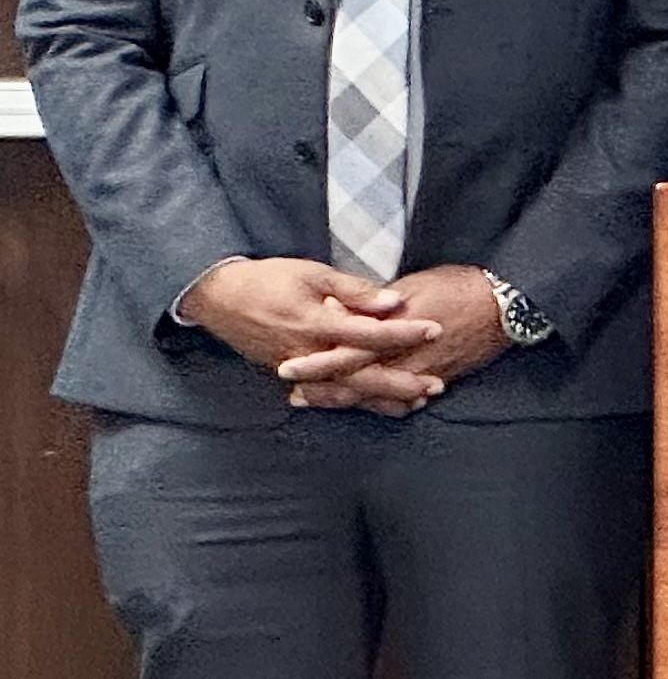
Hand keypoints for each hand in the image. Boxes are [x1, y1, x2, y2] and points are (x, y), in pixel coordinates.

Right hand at [184, 258, 441, 397]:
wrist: (218, 297)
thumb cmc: (268, 279)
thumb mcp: (312, 273)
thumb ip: (355, 290)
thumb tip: (393, 301)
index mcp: (317, 324)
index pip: (371, 334)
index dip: (405, 332)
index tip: (436, 329)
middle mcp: (309, 354)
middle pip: (363, 376)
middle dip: (402, 383)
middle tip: (438, 385)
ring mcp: (298, 370)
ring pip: (347, 393)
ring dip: (382, 399)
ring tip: (417, 402)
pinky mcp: (290, 376)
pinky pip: (327, 395)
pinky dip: (355, 402)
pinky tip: (378, 405)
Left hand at [283, 267, 506, 413]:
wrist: (506, 305)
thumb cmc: (458, 285)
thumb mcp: (414, 285)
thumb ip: (377, 303)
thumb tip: (342, 311)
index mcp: (397, 330)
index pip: (348, 353)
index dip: (317, 364)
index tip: (288, 368)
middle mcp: (408, 357)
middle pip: (358, 383)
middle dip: (324, 391)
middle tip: (295, 396)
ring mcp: (424, 372)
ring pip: (378, 396)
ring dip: (346, 401)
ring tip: (317, 402)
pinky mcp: (439, 378)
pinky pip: (405, 400)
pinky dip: (382, 405)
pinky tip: (366, 405)